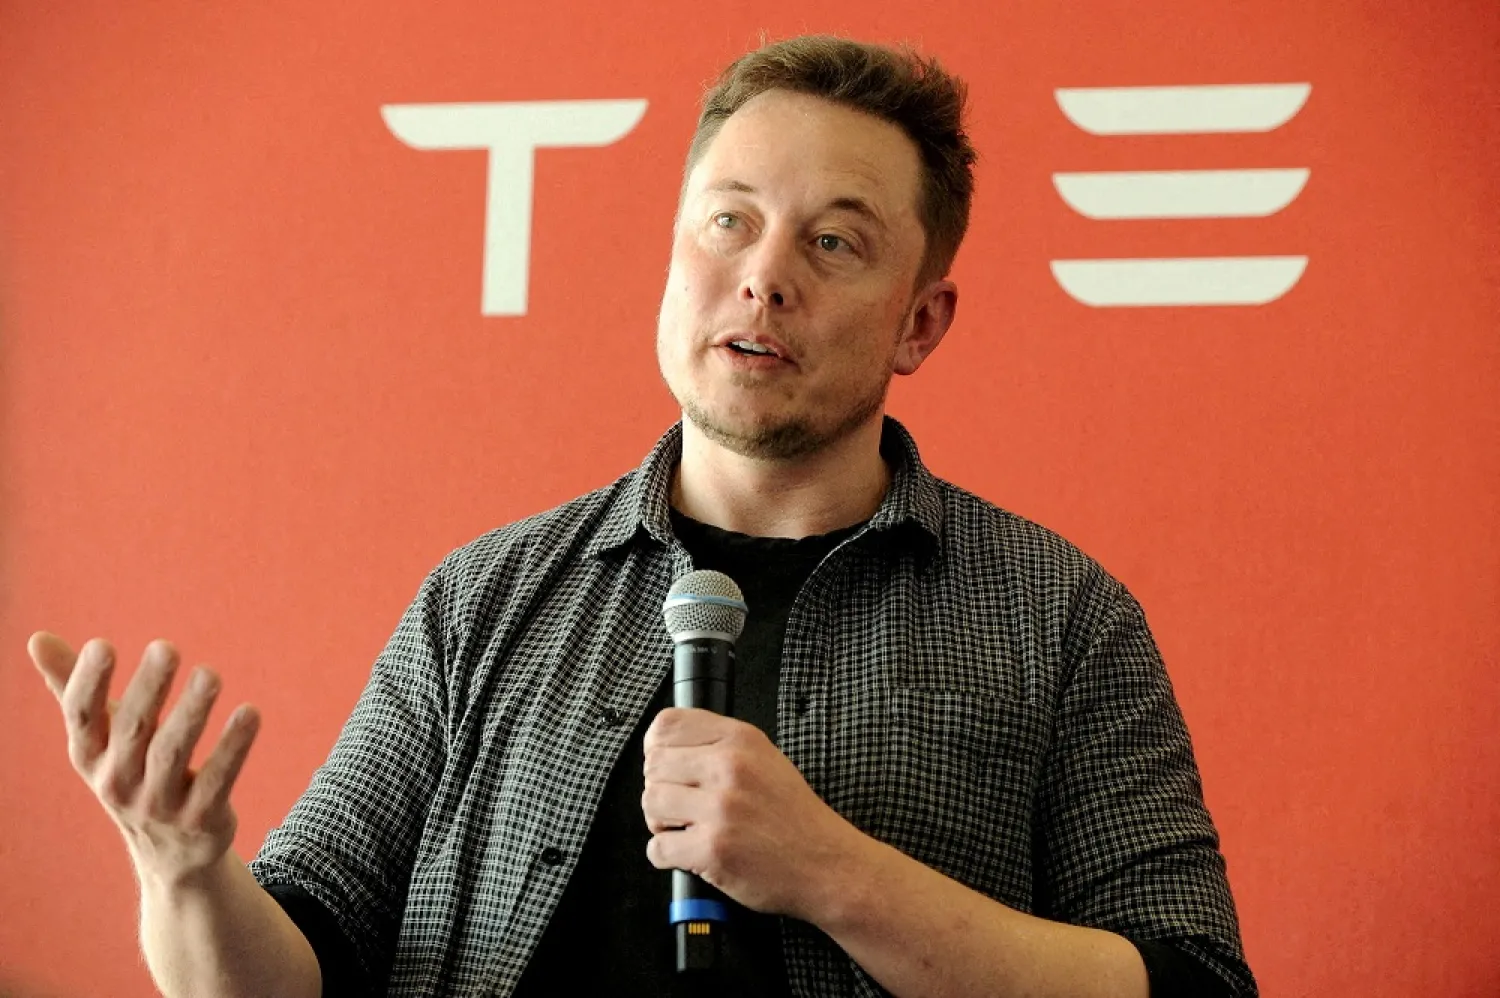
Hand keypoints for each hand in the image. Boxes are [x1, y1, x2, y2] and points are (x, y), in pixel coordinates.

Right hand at [28, 632, 261, 887]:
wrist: (169, 853)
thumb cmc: (130, 771)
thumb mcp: (100, 736)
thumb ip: (71, 685)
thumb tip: (35, 637)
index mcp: (90, 756)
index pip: (82, 717)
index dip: (87, 682)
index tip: (102, 644)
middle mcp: (118, 782)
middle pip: (132, 729)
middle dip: (148, 687)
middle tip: (165, 646)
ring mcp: (159, 804)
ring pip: (174, 752)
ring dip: (192, 711)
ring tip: (210, 674)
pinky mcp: (201, 818)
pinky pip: (218, 778)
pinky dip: (233, 747)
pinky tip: (250, 713)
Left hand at [641, 707, 864, 921]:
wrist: (825, 862)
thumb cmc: (793, 815)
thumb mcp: (765, 757)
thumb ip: (719, 744)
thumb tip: (664, 747)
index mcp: (740, 739)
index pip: (666, 725)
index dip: (657, 747)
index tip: (667, 766)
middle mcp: (729, 767)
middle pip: (653, 765)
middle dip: (660, 787)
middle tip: (680, 805)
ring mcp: (720, 808)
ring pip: (651, 803)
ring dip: (660, 821)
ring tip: (685, 828)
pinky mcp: (713, 849)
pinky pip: (658, 848)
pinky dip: (665, 855)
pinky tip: (689, 852)